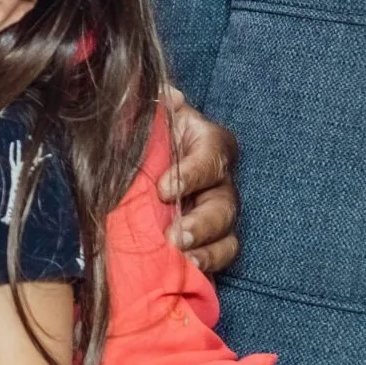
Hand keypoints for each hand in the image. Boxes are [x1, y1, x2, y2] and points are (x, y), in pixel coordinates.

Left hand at [160, 86, 240, 273]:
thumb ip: (155, 105)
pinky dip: (206, 264)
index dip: (191, 174)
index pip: (211, 157)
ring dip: (207, 250)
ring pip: (227, 233)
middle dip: (201, 223)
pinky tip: (187, 270)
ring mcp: (217, 210)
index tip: (163, 190)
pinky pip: (220, 254)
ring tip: (183, 259)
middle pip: (224, 203)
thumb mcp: (149, 115)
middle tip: (176, 236)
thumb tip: (167, 94)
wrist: (139, 157)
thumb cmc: (147, 133)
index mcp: (207, 143)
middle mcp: (220, 179)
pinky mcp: (210, 236)